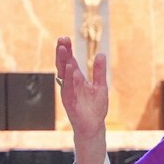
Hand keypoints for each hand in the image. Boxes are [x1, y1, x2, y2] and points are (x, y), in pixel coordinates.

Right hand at [56, 36, 108, 163]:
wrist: (94, 126)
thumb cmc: (95, 107)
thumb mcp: (100, 86)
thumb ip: (99, 71)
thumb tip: (101, 54)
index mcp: (76, 79)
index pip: (70, 61)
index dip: (67, 50)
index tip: (65, 37)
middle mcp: (70, 84)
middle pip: (64, 65)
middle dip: (62, 52)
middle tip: (61, 39)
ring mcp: (68, 92)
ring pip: (63, 75)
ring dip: (63, 62)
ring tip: (64, 49)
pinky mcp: (69, 102)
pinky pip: (68, 89)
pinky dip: (69, 79)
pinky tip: (70, 68)